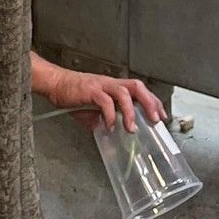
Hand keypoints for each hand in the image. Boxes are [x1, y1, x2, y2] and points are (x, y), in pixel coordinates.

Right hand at [34, 65, 165, 132]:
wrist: (56, 84)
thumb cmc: (74, 95)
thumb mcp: (93, 110)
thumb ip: (104, 120)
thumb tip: (112, 135)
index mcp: (114, 87)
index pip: (140, 90)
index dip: (153, 101)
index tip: (162, 115)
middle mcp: (111, 83)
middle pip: (137, 86)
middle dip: (149, 102)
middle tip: (156, 120)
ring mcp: (101, 85)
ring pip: (124, 92)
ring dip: (131, 111)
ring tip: (131, 128)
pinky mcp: (91, 90)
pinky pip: (104, 101)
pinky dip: (110, 115)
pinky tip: (110, 126)